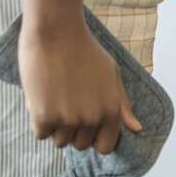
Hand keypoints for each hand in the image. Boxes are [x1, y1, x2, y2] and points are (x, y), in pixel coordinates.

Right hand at [19, 17, 142, 152]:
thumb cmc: (84, 48)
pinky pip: (41, 134)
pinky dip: (39, 120)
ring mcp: (67, 120)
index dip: (94, 136)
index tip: (85, 123)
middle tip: (67, 102)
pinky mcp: (44, 117)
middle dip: (73, 129)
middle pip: (80, 145)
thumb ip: (122, 103)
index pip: (104, 146)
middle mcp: (91, 119)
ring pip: (59, 141)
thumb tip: (136, 128)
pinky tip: (42, 97)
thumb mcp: (111, 73)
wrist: (56, 30)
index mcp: (111, 110)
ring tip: (55, 97)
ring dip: (55, 125)